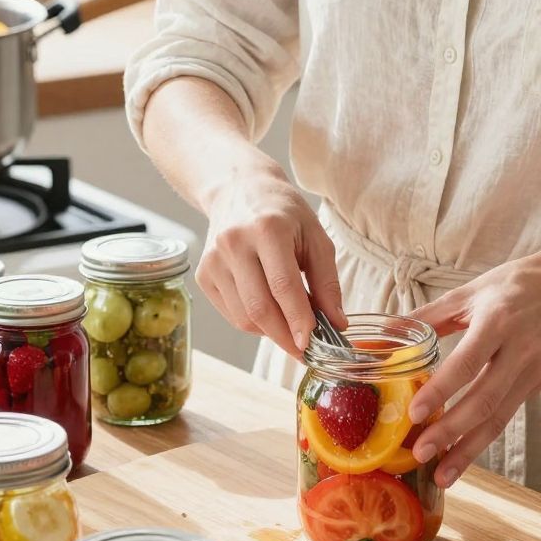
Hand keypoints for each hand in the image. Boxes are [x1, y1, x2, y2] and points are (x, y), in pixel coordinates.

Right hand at [196, 157, 346, 357]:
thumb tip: (337, 324)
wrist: (238, 189)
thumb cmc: (283, 213)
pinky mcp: (204, 274)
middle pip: (259, 307)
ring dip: (271, 331)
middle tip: (305, 351)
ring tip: (291, 323)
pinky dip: (254, 322)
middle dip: (285, 337)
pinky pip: (232, 314)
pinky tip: (269, 309)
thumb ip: (328, 281)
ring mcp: (214, 260)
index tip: (311, 345)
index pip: (283, 286)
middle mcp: (234, 243)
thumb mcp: (316, 236)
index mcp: (267, 228)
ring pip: (244, 317)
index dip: (298, 320)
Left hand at [405, 248, 540, 487]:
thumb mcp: (467, 292)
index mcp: (498, 320)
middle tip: (420, 454)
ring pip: (499, 418)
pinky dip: (481, 439)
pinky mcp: (536, 385)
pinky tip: (459, 456)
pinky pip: (505, 416)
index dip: (441, 390)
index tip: (414, 414)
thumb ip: (427, 316)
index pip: (467, 362)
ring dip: (469, 450)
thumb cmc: (510, 286)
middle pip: (485, 400)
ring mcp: (532, 371)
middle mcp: (519, 350)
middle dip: (452, 432)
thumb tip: (383, 335)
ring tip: (441, 476)